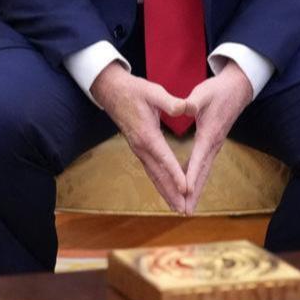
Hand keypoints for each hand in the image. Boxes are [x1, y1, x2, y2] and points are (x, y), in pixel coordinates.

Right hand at [91, 62, 188, 212]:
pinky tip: (165, 190)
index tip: (186, 189)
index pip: (164, 158)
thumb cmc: (133, 90)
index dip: (176, 174)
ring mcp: (138, 149)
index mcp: (147, 134)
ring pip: (153, 175)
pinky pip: (150, 170)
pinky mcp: (138, 148)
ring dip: (165, 192)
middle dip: (171, 192)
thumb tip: (188, 108)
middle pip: (158, 174)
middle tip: (184, 210)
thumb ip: (171, 102)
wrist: (111, 90)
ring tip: (176, 208)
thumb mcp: (154, 91)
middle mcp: (141, 146)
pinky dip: (159, 183)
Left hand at [181, 62, 252, 215]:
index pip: (198, 158)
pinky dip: (196, 179)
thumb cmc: (218, 91)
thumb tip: (185, 107)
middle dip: (194, 193)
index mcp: (208, 134)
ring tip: (186, 208)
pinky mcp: (213, 144)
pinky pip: (203, 166)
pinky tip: (188, 187)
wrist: (238, 88)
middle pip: (202, 173)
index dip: (191, 175)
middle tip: (185, 211)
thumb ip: (192, 102)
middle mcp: (213, 144)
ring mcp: (215, 146)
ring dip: (196, 191)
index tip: (185, 191)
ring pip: (204, 172)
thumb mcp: (203, 93)